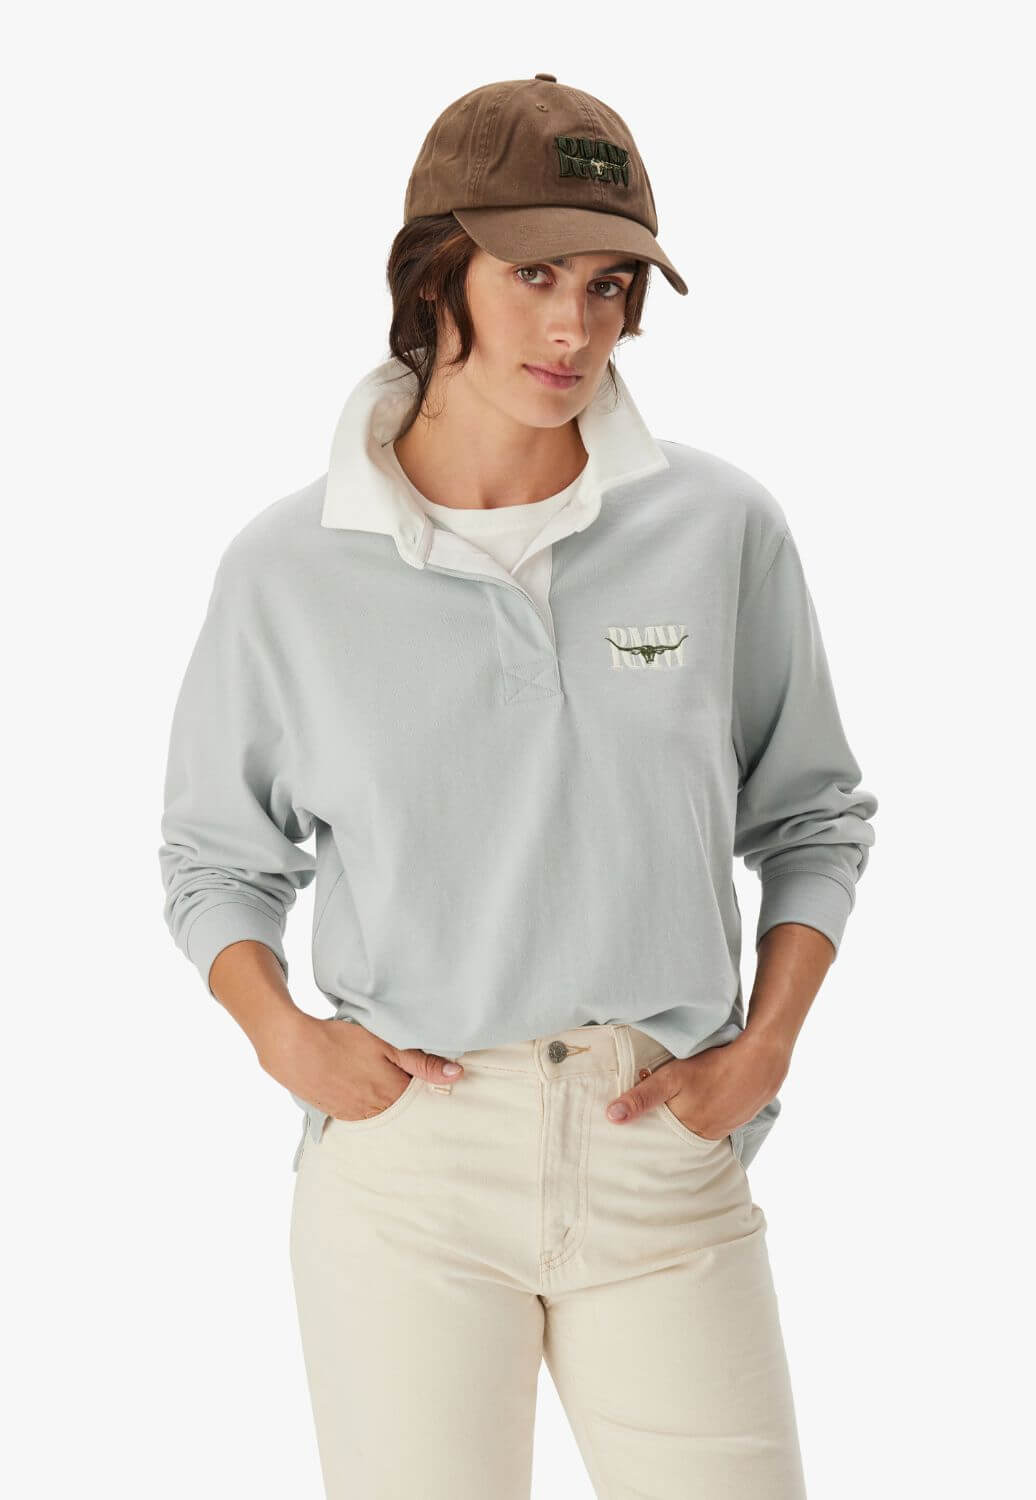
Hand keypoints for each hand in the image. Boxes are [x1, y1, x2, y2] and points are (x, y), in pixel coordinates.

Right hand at [257, 1013, 464, 1121]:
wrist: (293, 1049)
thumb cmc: (342, 1041)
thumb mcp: (387, 1044)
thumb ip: (422, 1062)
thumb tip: (457, 1075)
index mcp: (393, 1095)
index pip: (421, 1099)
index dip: (426, 1086)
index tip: (428, 1075)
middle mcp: (376, 1111)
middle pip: (402, 1108)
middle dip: (407, 1095)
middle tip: (404, 1075)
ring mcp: (354, 1114)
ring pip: (381, 1112)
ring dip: (385, 1100)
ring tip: (379, 1079)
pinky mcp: (336, 1112)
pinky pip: (360, 1114)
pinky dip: (366, 1103)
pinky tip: (361, 1086)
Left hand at [604, 1033, 789, 1138]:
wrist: (760, 1064)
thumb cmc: (712, 1067)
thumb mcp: (671, 1078)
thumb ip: (642, 1097)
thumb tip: (612, 1117)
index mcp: (684, 1130)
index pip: (656, 1141)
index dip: (642, 1137)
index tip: (626, 1137)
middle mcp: (702, 1136)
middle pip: (673, 1139)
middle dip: (659, 1134)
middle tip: (643, 1127)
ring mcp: (719, 1131)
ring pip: (691, 1134)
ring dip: (680, 1128)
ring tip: (668, 1117)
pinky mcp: (731, 1123)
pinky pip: (708, 1128)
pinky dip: (698, 1122)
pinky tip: (695, 1110)